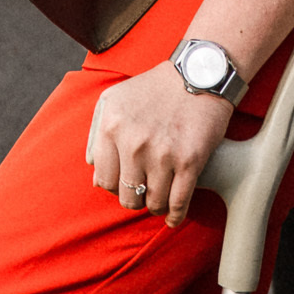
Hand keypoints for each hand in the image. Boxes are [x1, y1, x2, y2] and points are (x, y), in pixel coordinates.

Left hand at [89, 65, 233, 228]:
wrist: (198, 74)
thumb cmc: (154, 89)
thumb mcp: (113, 99)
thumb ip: (96, 134)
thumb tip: (94, 174)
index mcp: (112, 127)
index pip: (105, 181)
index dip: (116, 187)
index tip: (126, 184)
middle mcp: (134, 143)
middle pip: (128, 197)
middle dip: (135, 200)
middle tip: (143, 194)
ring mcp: (163, 154)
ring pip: (153, 202)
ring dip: (156, 206)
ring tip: (160, 201)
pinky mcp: (190, 161)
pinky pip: (179, 202)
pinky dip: (175, 216)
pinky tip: (173, 218)